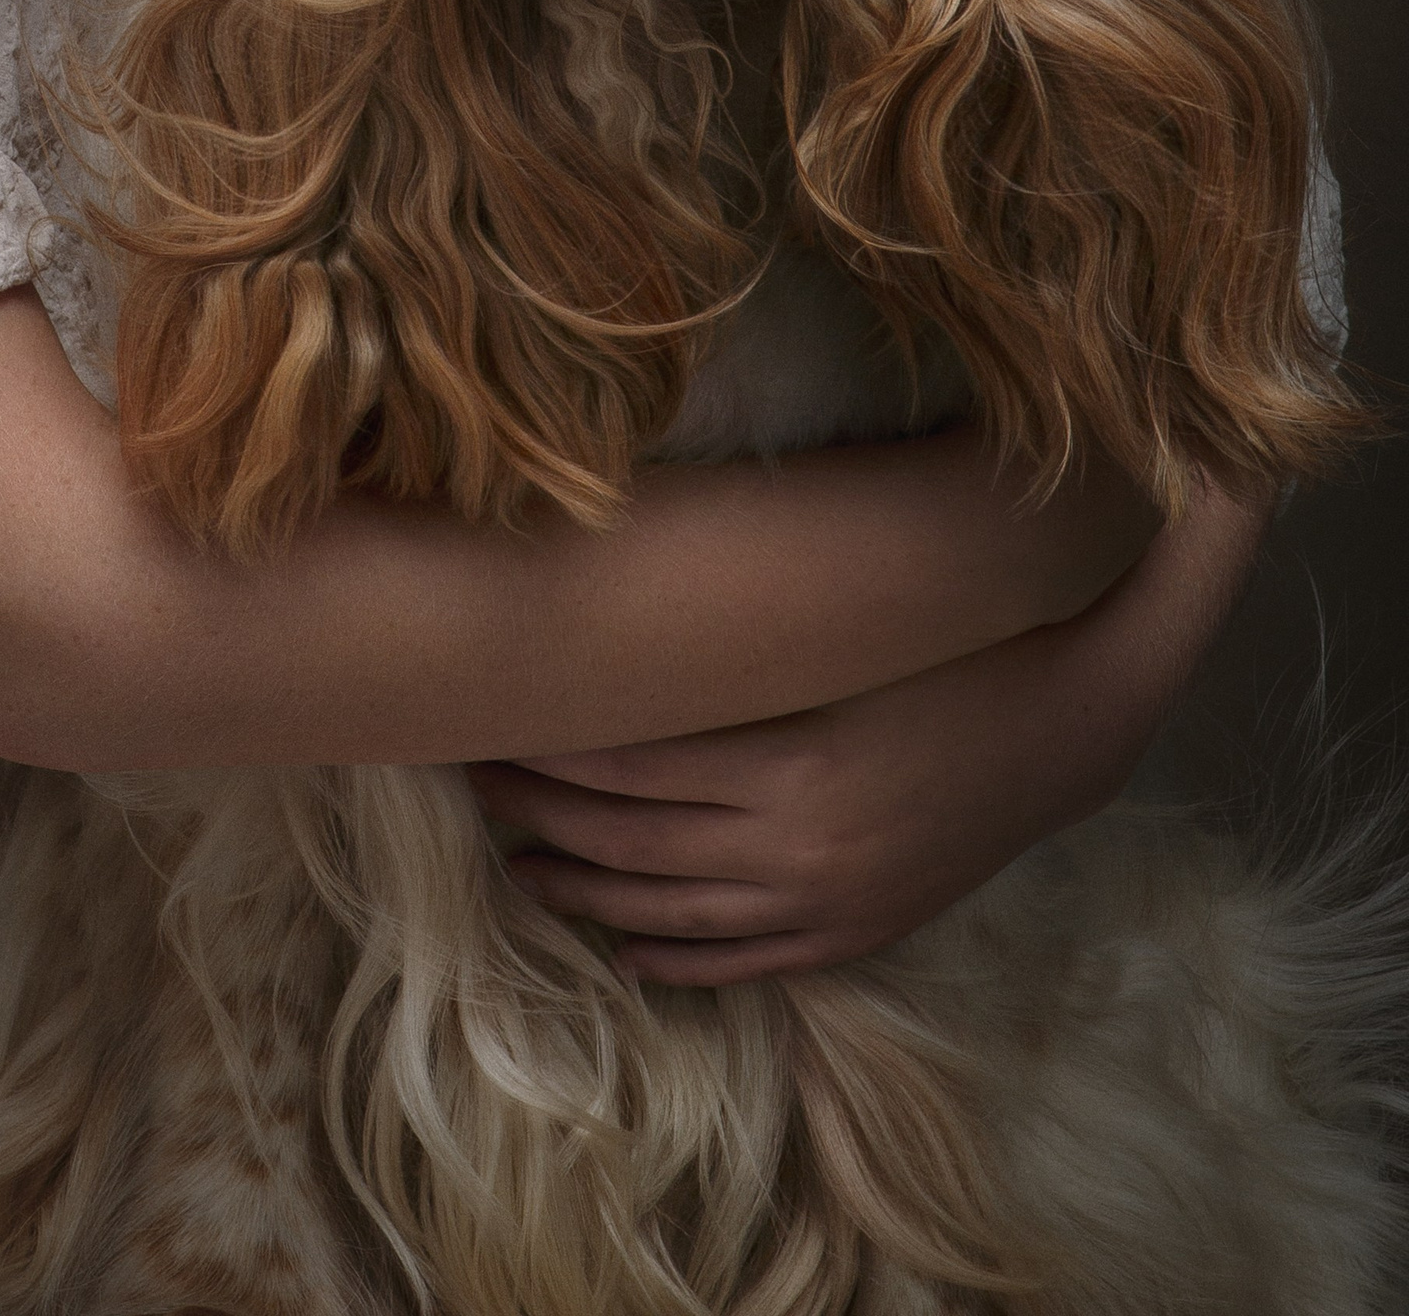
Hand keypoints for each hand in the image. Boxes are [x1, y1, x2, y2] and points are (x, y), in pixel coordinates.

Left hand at [469, 474, 1265, 984]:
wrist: (1071, 726)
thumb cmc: (952, 645)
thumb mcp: (846, 626)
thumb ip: (747, 624)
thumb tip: (639, 580)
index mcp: (790, 761)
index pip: (626, 765)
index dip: (545, 749)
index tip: (484, 720)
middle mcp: (798, 847)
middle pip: (627, 840)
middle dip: (538, 812)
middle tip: (470, 778)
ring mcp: (827, 901)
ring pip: (669, 911)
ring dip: (582, 890)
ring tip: (516, 861)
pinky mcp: (857, 933)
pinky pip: (742, 960)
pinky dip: (673, 954)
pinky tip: (620, 942)